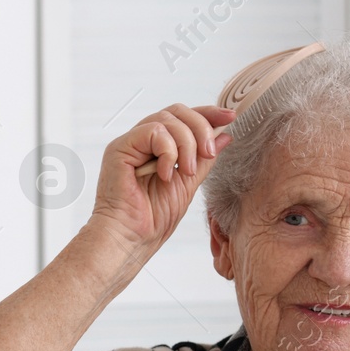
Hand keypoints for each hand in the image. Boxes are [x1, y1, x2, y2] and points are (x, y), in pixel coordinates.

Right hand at [90, 103, 236, 253]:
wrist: (131, 238)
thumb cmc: (152, 220)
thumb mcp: (188, 184)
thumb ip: (203, 160)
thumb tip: (224, 137)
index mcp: (156, 148)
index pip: (183, 118)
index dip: (208, 114)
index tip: (230, 118)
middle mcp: (142, 141)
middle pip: (177, 112)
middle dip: (200, 128)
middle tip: (209, 153)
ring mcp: (130, 143)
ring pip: (167, 119)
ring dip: (186, 144)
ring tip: (186, 171)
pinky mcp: (120, 148)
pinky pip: (153, 131)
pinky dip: (167, 151)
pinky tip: (165, 173)